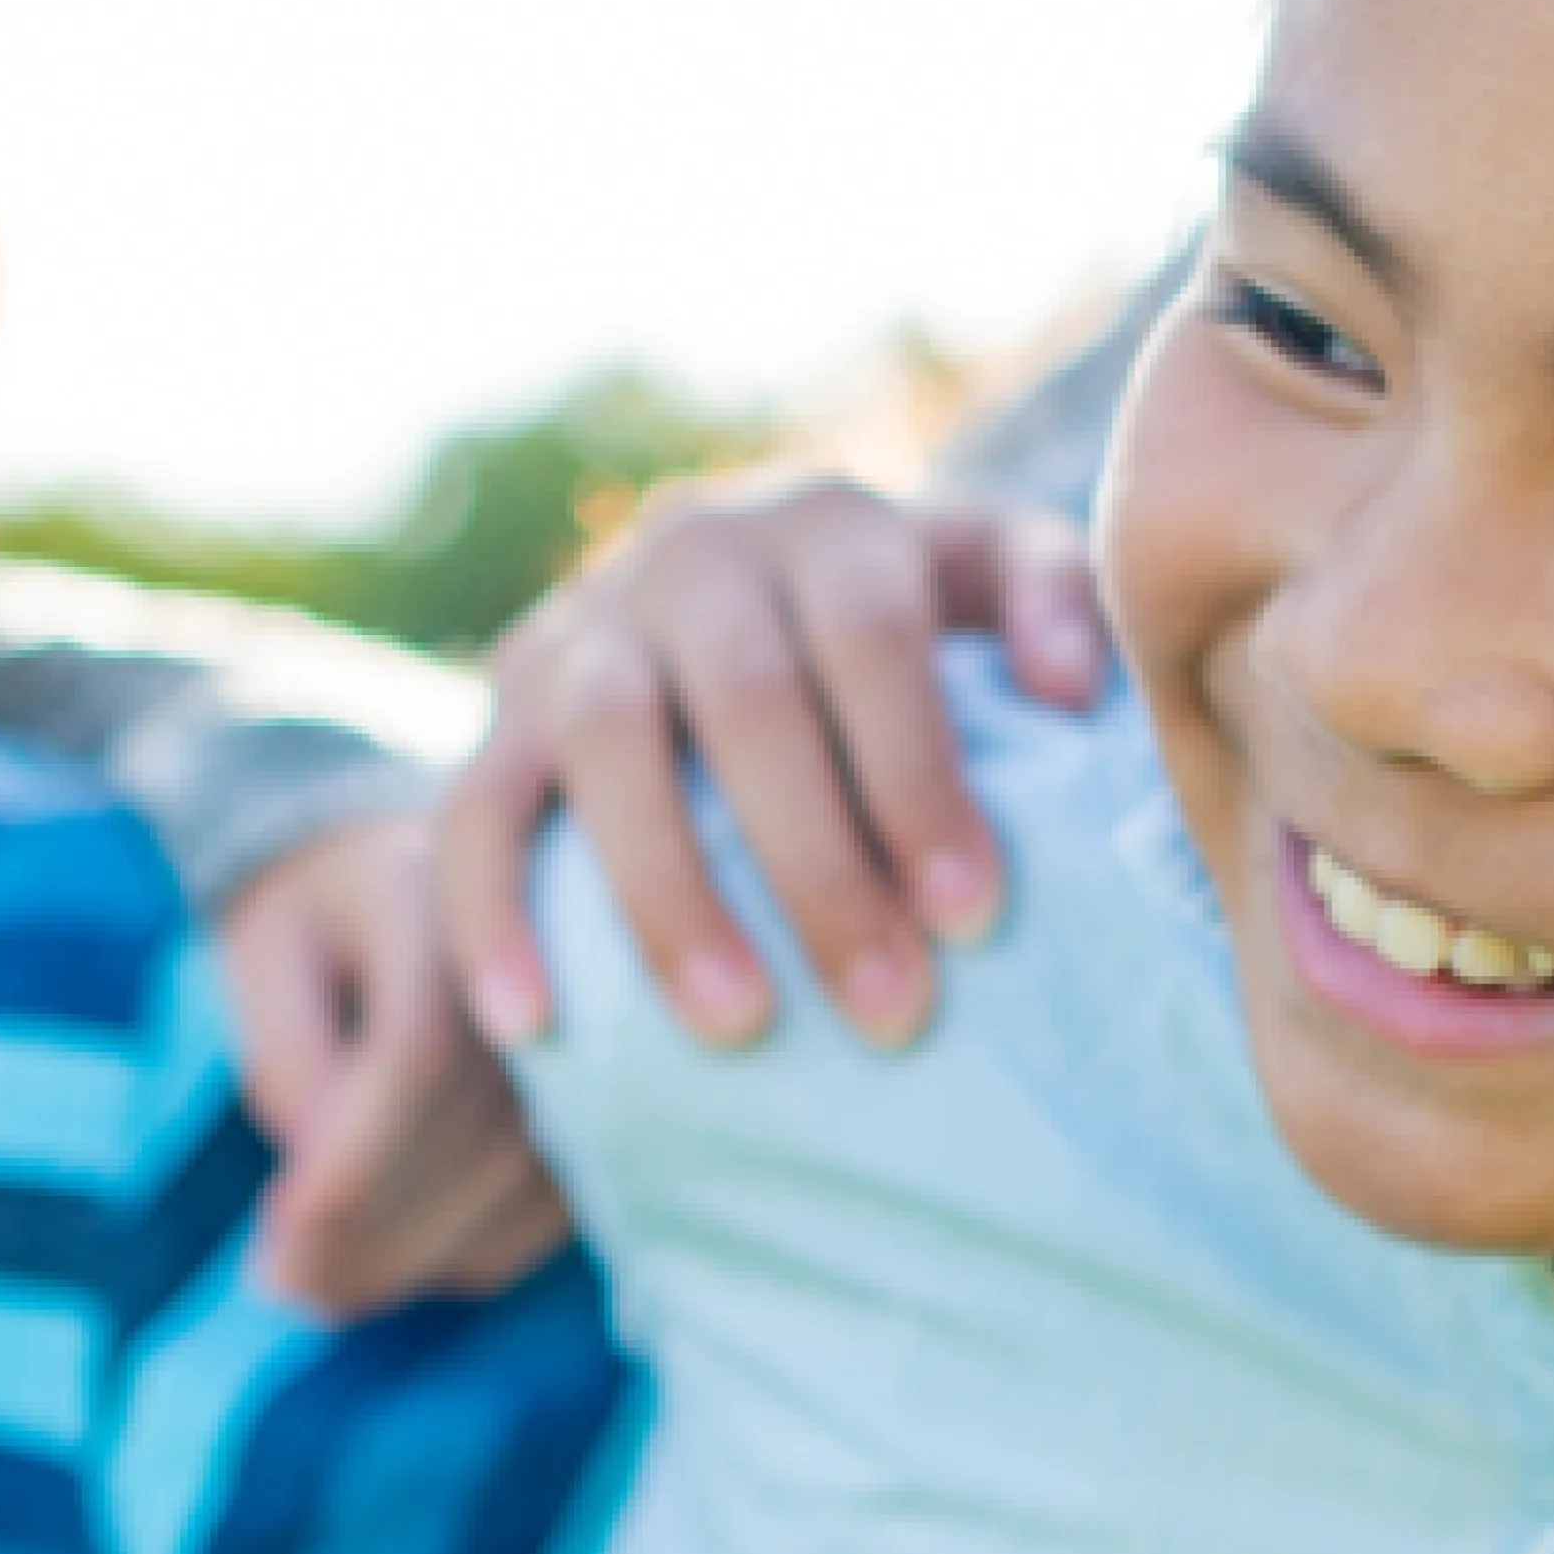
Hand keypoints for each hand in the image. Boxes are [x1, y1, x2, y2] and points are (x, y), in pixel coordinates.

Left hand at [217, 814, 575, 1315]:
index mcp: (455, 889)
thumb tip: (317, 1158)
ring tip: (314, 1285)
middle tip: (279, 1283)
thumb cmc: (328, 917)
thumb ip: (284, 1040)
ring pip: (513, 1188)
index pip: (422, 1055)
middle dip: (369, 1231)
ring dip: (408, 1258)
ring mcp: (599, 1035)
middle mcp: (552, 958)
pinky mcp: (615, 1106)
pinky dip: (462, 1255)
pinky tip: (385, 1258)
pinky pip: (542, 1215)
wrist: (440, 873)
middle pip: (474, 1137)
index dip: (352, 1161)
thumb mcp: (271, 942)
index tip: (278, 1232)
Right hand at [437, 477, 1109, 1053]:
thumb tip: (1074, 693)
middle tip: (890, 1013)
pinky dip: (492, 913)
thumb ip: (1049, 603)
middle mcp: (697, 551)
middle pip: (747, 701)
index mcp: (830, 526)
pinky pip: (478, 804)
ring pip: (606, 743)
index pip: (872, 639)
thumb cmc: (901, 615)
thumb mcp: (988, 573)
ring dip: (667, 892)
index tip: (974, 920)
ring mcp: (588, 622)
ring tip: (738, 1027)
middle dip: (818, 866)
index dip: (918, 775)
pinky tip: (529, 1024)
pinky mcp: (506, 700)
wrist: (733, 578)